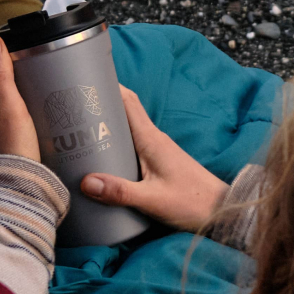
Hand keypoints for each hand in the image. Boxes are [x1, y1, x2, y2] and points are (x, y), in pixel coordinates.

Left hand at [0, 34, 38, 159]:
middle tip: (35, 59)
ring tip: (41, 77)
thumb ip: (0, 74)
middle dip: (11, 63)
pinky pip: (12, 107)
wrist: (14, 185)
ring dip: (18, 82)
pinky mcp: (7, 132)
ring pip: (4, 92)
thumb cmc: (12, 148)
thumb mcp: (10, 106)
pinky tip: (40, 103)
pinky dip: (24, 99)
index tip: (19, 43)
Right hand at [79, 87, 227, 231]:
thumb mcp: (151, 200)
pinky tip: (103, 156)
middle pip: (124, 113)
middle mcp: (155, 139)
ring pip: (128, 129)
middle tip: (71, 109)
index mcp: (152, 139)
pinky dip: (117, 143)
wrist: (222, 211)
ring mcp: (158, 150)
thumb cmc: (192, 202)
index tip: (85, 83)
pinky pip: (133, 144)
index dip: (108, 87)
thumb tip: (85, 182)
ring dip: (107, 126)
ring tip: (78, 130)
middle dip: (101, 107)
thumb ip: (119, 192)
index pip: (128, 102)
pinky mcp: (160, 162)